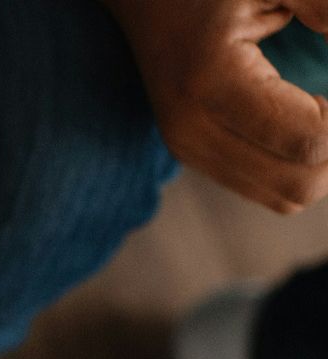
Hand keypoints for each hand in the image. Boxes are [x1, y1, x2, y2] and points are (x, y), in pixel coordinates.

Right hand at [111, 0, 327, 212]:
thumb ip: (327, 11)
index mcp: (212, 83)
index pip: (308, 140)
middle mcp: (193, 129)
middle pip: (300, 184)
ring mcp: (188, 149)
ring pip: (286, 197)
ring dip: (323, 164)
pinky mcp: (193, 156)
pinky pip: (267, 189)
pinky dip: (300, 166)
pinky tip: (306, 121)